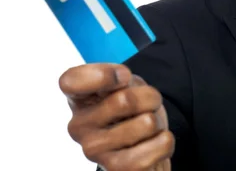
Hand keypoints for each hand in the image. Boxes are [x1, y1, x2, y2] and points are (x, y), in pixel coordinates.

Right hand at [59, 63, 173, 170]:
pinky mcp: (116, 170)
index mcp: (76, 99)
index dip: (102, 75)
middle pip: (125, 100)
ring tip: (146, 128)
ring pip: (147, 123)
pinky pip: (159, 146)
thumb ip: (116, 75)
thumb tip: (121, 78)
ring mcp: (94, 151)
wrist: (141, 146)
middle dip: (149, 98)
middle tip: (144, 106)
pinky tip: (150, 145)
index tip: (123, 76)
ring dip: (158, 121)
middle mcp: (77, 126)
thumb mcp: (123, 83)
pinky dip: (165, 141)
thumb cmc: (130, 108)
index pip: (70, 82)